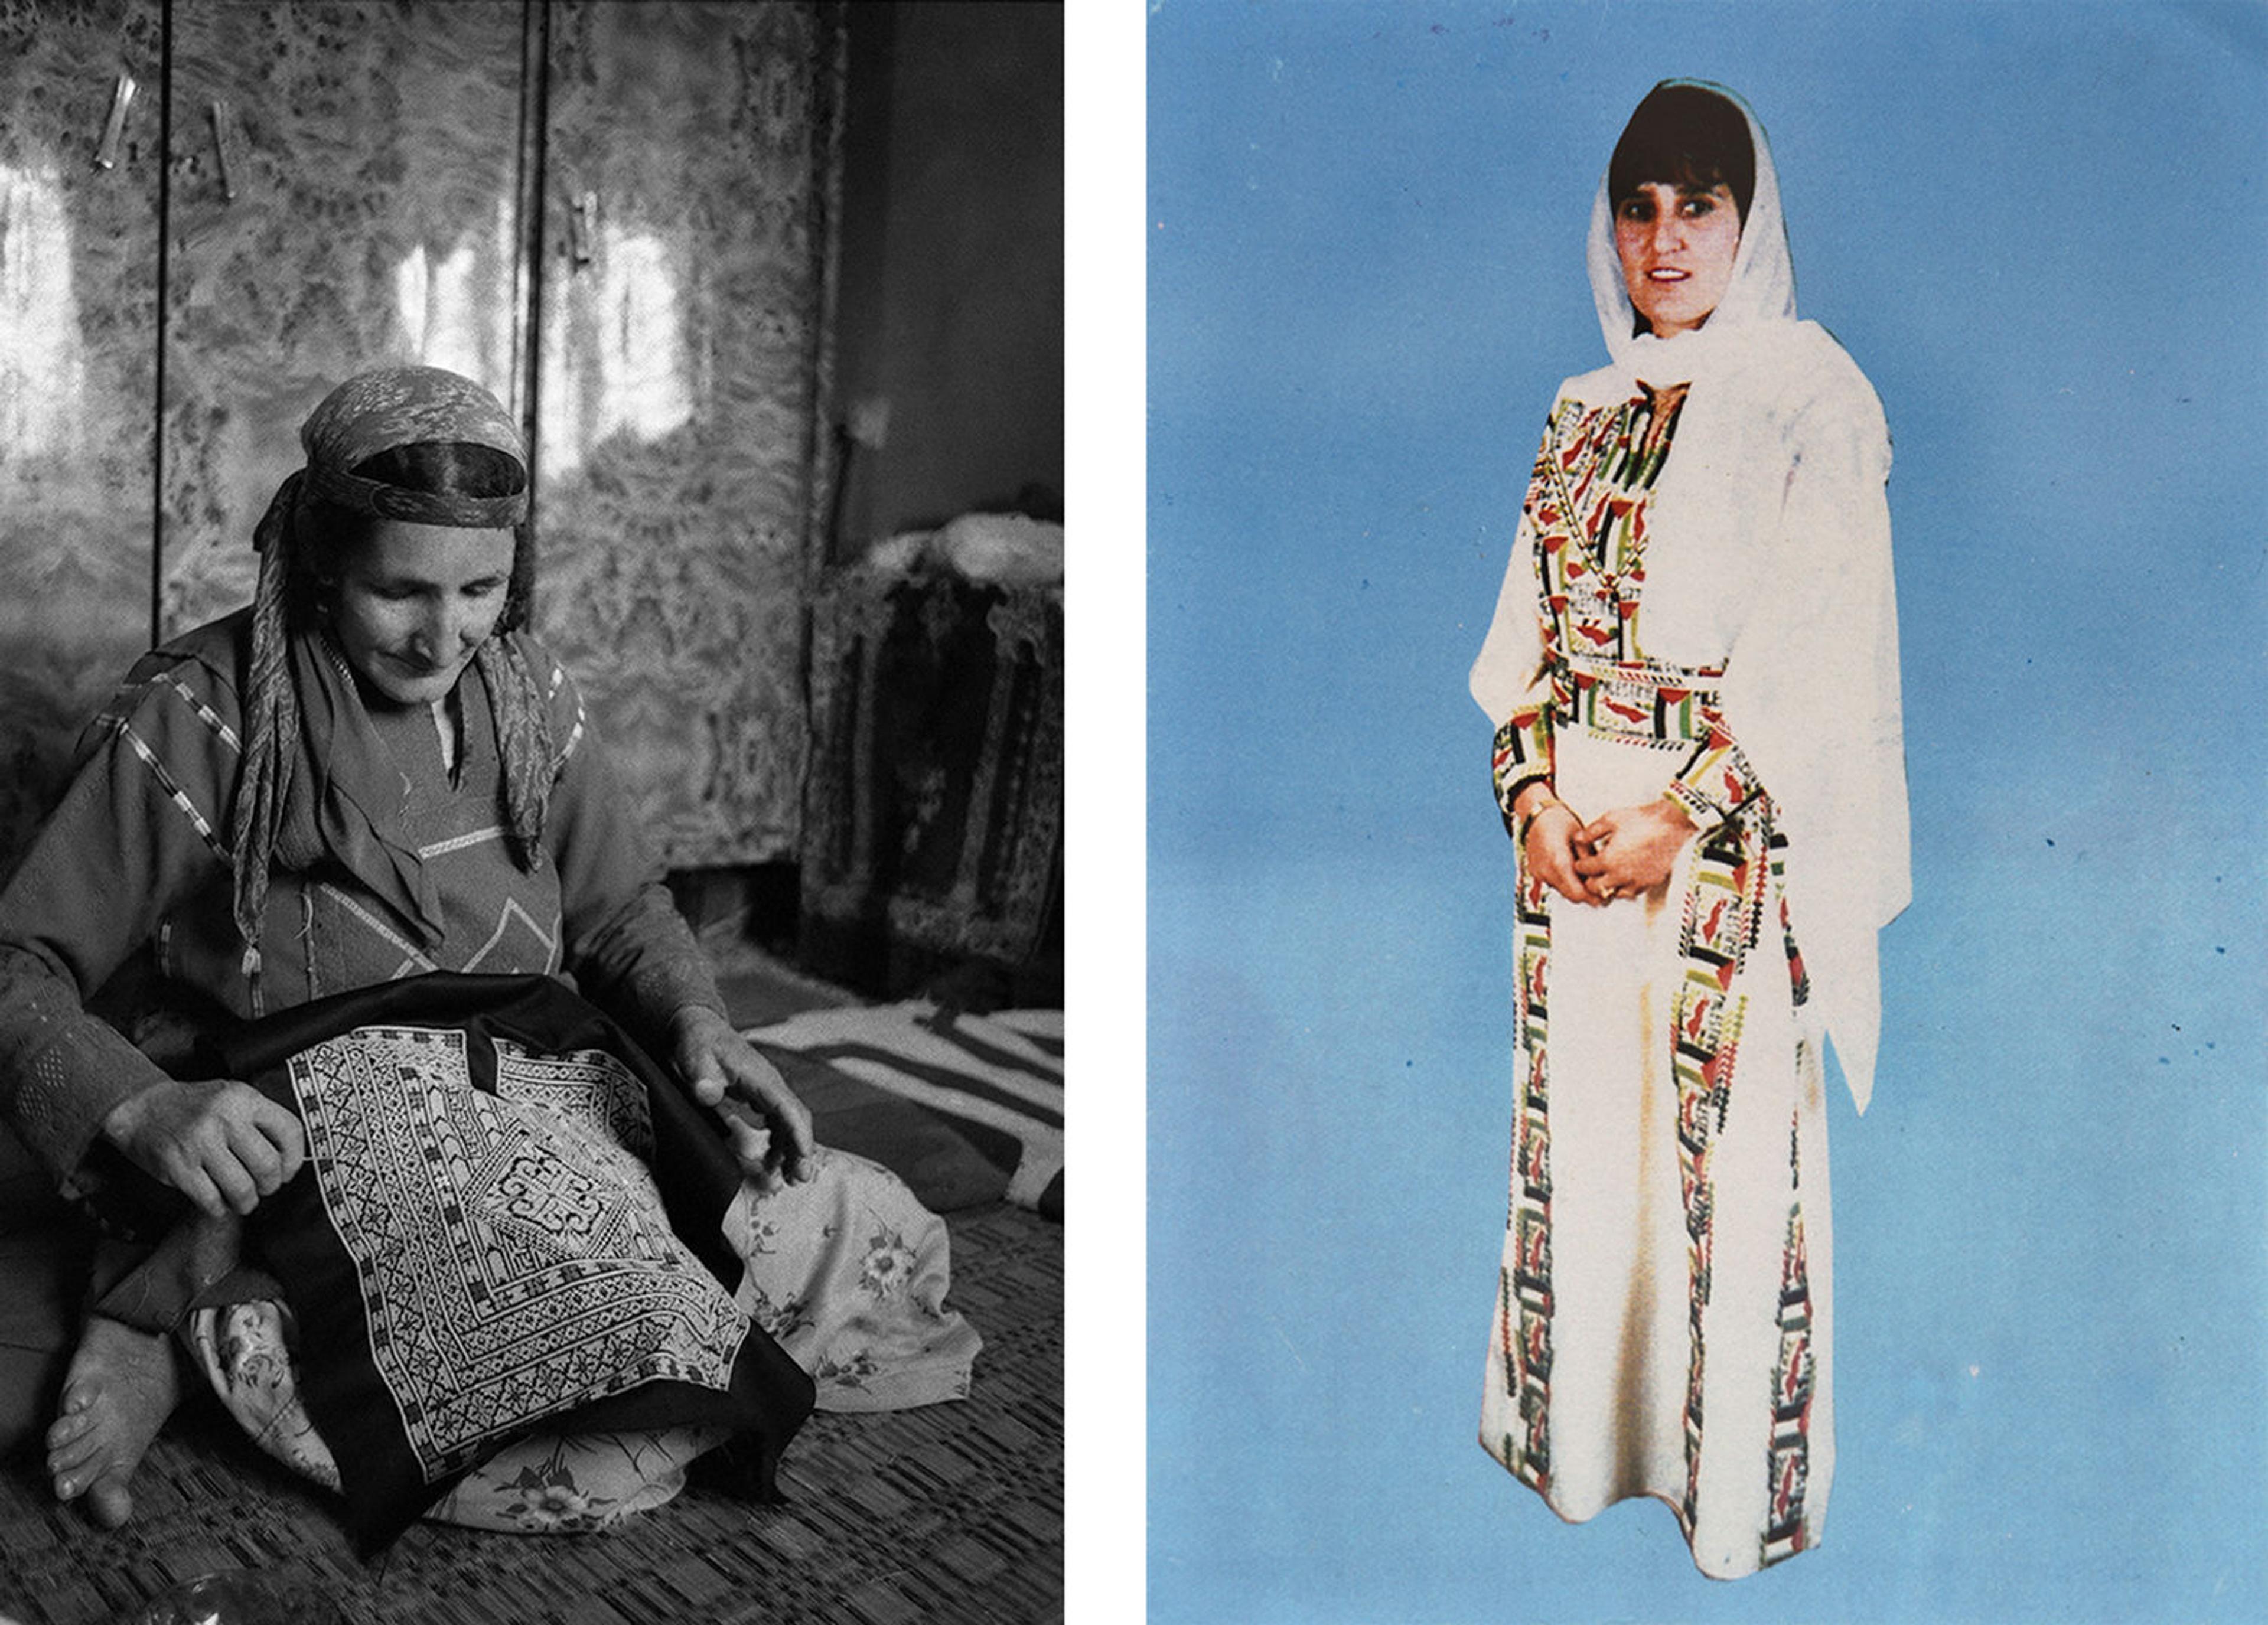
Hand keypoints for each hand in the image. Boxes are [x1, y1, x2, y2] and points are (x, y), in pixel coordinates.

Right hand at [100, 1078, 305, 1218]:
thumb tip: (291, 1160)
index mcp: (244, 1098)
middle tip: (262, 1188)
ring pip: (242, 1188)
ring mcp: (200, 1142)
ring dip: (246, 1202)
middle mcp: (224, 1118)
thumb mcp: (233, 1098)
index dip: (295, 1159)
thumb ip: (261, 1121)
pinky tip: (217, 1201)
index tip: (287, 1171)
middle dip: (270, 1185)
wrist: (142, 1108)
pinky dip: (219, 1208)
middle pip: (268, 1166)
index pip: (290, 1132)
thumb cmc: (194, 1107)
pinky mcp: (178, 1167)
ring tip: (242, 1199)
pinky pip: (212, 1200)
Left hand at [671, 1005, 813, 1187]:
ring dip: (791, 1149)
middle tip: (797, 1179)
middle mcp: (769, 1084)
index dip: (798, 1134)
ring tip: (788, 1178)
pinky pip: (777, 1121)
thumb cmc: (697, 1042)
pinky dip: (779, 1142)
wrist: (697, 1029)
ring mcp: (765, 1090)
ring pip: (788, 1122)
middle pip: (795, 1118)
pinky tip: (773, 1159)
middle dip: (801, 1149)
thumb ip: (701, 1075)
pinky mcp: (757, 1096)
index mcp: (760, 1077)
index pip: (788, 1108)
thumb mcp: (695, 1056)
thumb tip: (707, 1093)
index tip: (803, 1158)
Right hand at [1519, 795, 1596, 907]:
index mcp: (1559, 862)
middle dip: (1586, 894)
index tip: (1605, 895)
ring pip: (1563, 891)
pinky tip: (1573, 870)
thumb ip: (1591, 860)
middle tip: (1600, 889)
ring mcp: (1539, 873)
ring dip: (1575, 888)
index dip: (1594, 897)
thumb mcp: (1582, 839)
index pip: (1579, 894)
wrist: (1537, 815)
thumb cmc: (1560, 821)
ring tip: (1586, 875)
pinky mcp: (1536, 872)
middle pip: (1571, 896)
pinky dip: (1565, 881)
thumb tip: (1602, 876)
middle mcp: (1546, 871)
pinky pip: (1554, 884)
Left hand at [1573, 798, 1697, 902]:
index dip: (1581, 863)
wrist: (1670, 824)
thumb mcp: (1610, 819)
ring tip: (1610, 874)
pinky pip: (1633, 892)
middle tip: (1594, 870)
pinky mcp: (1650, 882)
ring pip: (1614, 894)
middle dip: (1591, 878)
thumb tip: (1577, 839)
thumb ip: (1591, 832)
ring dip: (1609, 885)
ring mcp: (1637, 881)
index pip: (1583, 870)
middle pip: (1595, 887)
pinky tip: (1627, 876)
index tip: (1584, 859)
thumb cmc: (1642, 820)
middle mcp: (1621, 875)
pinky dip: (1627, 887)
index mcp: (1608, 860)